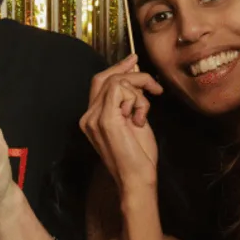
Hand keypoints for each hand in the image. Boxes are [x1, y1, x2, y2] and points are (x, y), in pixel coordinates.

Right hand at [79, 55, 161, 192]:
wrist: (136, 179)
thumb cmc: (138, 156)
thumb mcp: (134, 122)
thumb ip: (129, 101)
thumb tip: (135, 77)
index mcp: (92, 118)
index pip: (99, 83)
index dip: (116, 68)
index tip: (134, 61)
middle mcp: (88, 116)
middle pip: (104, 78)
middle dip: (130, 74)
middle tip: (151, 83)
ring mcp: (94, 117)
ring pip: (116, 82)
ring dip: (139, 93)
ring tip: (144, 114)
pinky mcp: (105, 119)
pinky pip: (121, 90)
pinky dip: (137, 100)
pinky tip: (139, 118)